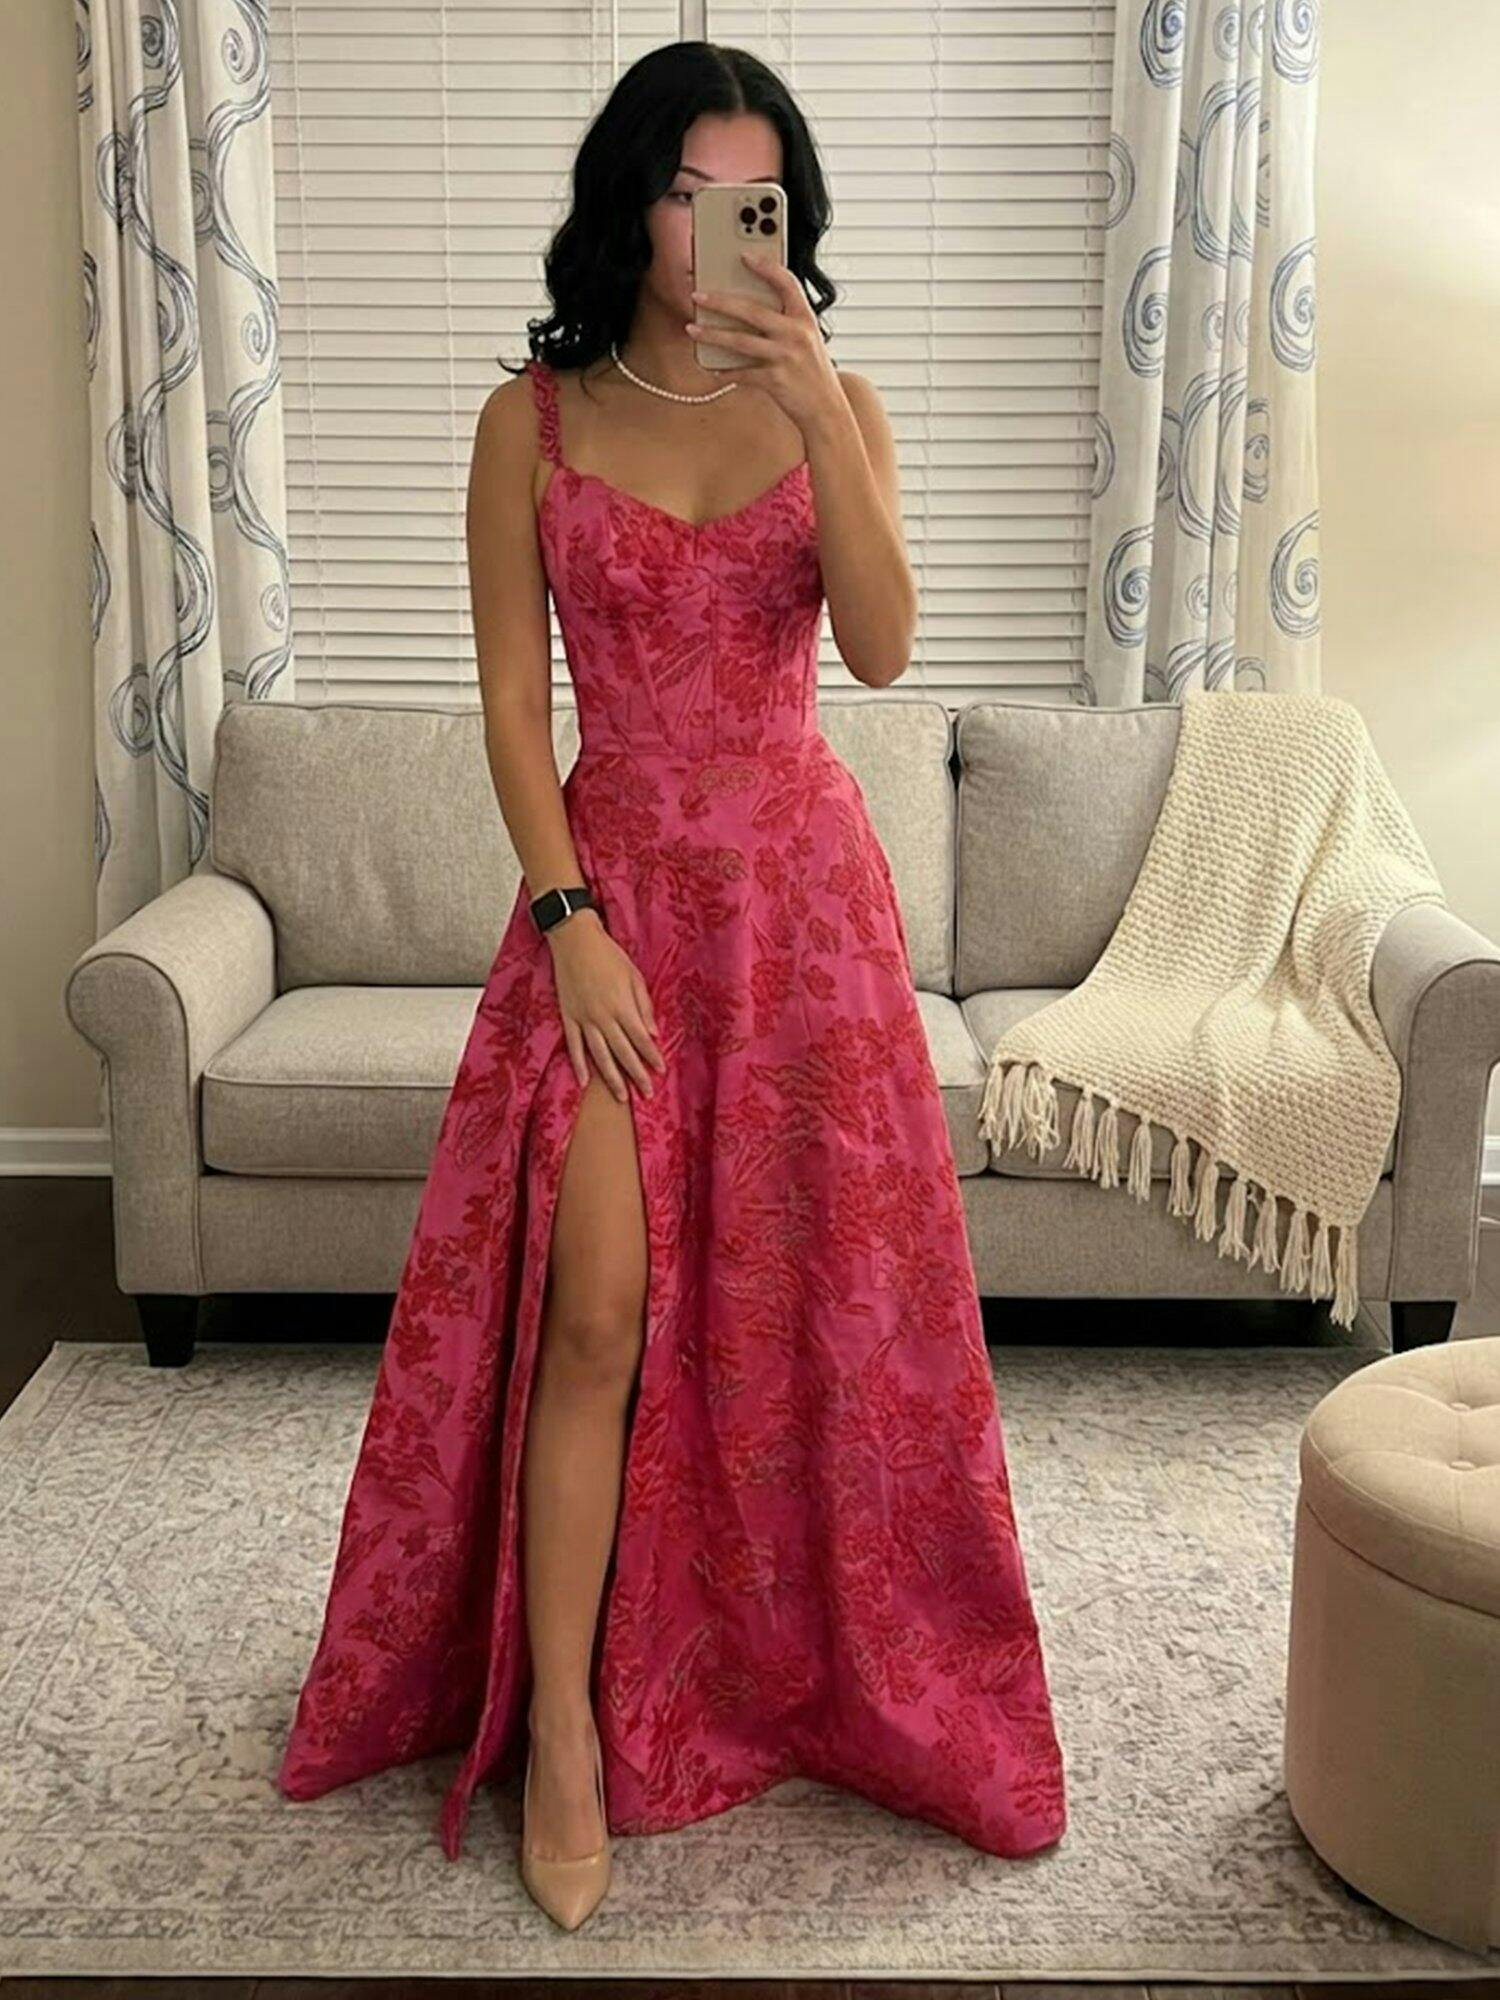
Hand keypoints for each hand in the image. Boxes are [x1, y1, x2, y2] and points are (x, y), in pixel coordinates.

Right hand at [545, 911, 665, 1102]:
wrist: (574, 940)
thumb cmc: (608, 955)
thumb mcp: (633, 976)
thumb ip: (643, 1006)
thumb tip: (652, 1033)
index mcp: (622, 1006)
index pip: (641, 1039)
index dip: (652, 1057)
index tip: (661, 1071)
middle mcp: (603, 1017)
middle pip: (623, 1052)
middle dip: (637, 1075)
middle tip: (647, 1094)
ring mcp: (584, 1018)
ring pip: (599, 1055)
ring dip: (612, 1078)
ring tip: (621, 1097)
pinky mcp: (568, 1016)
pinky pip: (574, 1046)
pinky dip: (578, 1064)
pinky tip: (585, 1082)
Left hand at [685, 250, 843, 432]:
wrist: (827, 409)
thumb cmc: (813, 372)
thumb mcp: (808, 340)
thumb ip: (786, 322)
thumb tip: (747, 308)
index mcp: (806, 318)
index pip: (787, 283)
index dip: (766, 266)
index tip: (744, 255)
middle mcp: (796, 334)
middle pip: (752, 311)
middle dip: (720, 302)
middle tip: (697, 295)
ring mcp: (785, 357)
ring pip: (740, 341)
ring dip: (712, 334)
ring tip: (691, 329)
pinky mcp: (775, 381)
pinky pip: (742, 373)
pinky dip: (725, 371)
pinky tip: (712, 367)